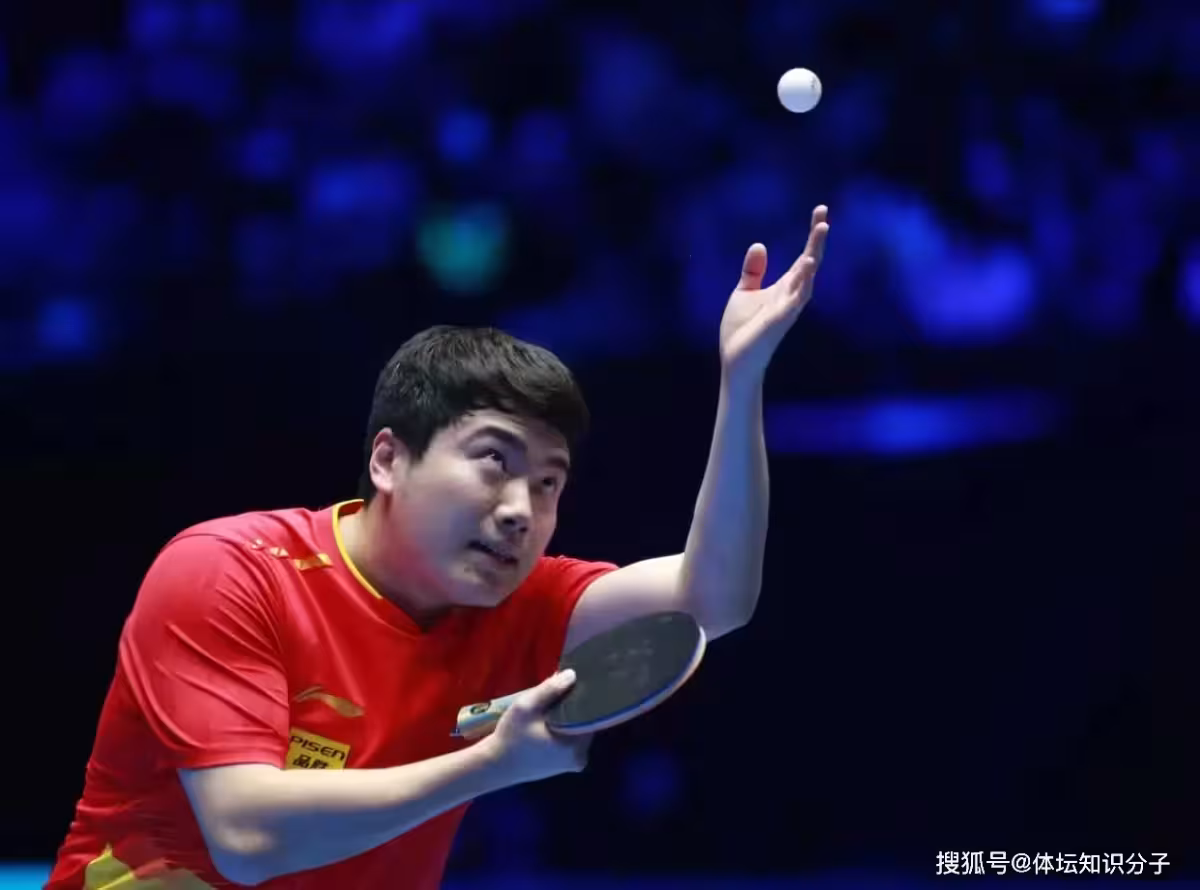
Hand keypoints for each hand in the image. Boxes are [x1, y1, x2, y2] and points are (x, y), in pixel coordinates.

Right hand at [482, 670, 591, 783]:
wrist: (495, 766)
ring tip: (553, 705)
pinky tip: (550, 721)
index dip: (583, 697)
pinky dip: (564, 730)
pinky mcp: (565, 766)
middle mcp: (581, 756)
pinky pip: (571, 741)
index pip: (593, 714)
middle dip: (574, 707)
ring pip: (578, 731)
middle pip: (586, 722)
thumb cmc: (511, 736)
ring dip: (568, 718)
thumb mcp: (526, 707)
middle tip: (558, 693)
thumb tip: (573, 674)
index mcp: (577, 745)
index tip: (574, 683)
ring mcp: (574, 763)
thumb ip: (550, 689)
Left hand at [718, 205, 828, 382]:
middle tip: (823, 216)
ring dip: (813, 255)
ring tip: (821, 230)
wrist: (736, 359)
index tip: (821, 211)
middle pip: (810, 262)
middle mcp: (792, 295)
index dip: (813, 235)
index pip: (804, 256)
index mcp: (785, 287)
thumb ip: (753, 270)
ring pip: (807, 278)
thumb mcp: (744, 292)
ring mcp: (788, 308)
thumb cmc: (742, 329)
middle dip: (817, 239)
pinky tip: (806, 265)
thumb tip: (760, 244)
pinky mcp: (780, 320)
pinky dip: (803, 282)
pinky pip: (796, 299)